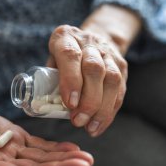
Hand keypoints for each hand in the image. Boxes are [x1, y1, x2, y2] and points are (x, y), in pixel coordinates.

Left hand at [47, 5, 140, 136]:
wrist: (95, 37)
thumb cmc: (65, 56)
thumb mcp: (52, 59)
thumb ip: (49, 79)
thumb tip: (43, 106)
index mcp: (66, 37)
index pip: (70, 56)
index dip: (71, 80)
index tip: (69, 104)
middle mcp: (89, 42)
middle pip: (94, 69)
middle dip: (88, 100)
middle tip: (78, 120)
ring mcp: (108, 53)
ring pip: (112, 80)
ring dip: (101, 109)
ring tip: (90, 127)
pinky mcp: (121, 65)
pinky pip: (120, 90)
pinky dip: (109, 111)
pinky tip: (100, 125)